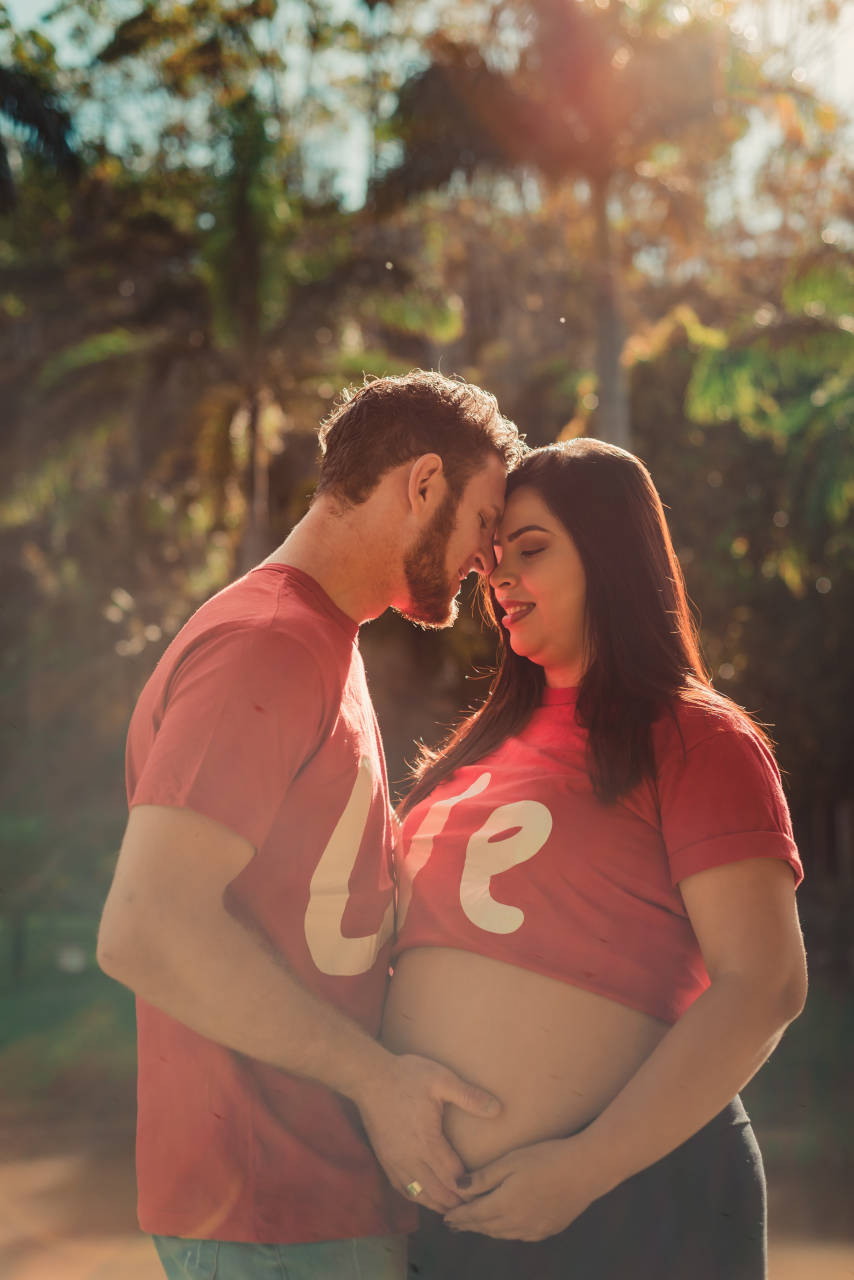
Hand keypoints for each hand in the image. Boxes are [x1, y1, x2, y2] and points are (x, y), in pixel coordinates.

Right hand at [354, 1053, 500, 1213]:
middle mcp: (411, 1158)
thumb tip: (498, 1109)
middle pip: (437, 1192)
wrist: (369, 1078)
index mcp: (428, 1141)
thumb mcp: (442, 1080)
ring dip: (438, 1203)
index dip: (469, 1188)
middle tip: (473, 1206)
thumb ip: (469, 1096)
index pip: (453, 1177)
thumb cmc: (407, 1076)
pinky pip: (402, 1188)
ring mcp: (395, 1161)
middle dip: (456, 1201)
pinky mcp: (385, 1159)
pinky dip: (418, 1196)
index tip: (483, 1192)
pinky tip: (425, 1196)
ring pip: (419, 1194)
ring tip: (453, 1207)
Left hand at [443, 1136, 605, 1240]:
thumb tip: (457, 1187)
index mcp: (505, 1206)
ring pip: (502, 1234)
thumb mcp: (510, 1161)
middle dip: (468, 1225)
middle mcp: (517, 1224)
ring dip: (486, 1229)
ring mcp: (534, 1229)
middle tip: (454, 1223)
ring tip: (475, 1225)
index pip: (474, 1215)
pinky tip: (504, 1226)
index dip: (458, 1217)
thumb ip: (483, 1177)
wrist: (586, 1169)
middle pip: (486, 1227)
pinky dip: (505, 1231)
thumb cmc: (546, 1157)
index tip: (445, 1217)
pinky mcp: (549, 1229)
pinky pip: (519, 1235)